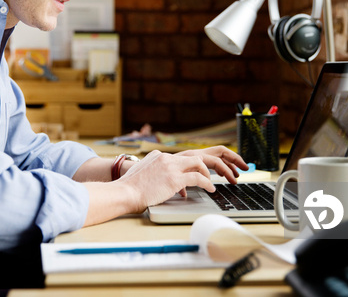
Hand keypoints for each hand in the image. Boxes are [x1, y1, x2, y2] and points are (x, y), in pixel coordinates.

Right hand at [118, 147, 245, 210]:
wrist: (124, 192)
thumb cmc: (130, 190)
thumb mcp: (143, 175)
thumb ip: (156, 174)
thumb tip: (165, 183)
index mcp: (159, 156)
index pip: (183, 158)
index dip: (195, 166)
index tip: (203, 172)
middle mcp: (166, 157)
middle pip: (196, 155)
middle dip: (213, 161)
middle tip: (223, 169)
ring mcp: (170, 166)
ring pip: (200, 163)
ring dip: (212, 172)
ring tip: (219, 181)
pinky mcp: (174, 177)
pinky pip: (198, 178)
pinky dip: (207, 183)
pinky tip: (211, 189)